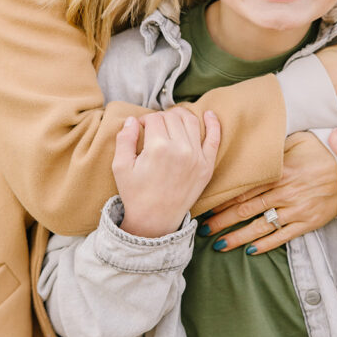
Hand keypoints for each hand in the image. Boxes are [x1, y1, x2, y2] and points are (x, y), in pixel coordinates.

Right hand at [113, 109, 220, 237]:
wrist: (155, 221)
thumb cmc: (135, 194)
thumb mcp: (121, 166)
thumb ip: (124, 138)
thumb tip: (133, 119)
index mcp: (158, 148)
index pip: (154, 118)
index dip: (145, 120)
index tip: (141, 128)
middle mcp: (181, 149)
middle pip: (172, 117)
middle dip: (161, 118)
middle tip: (154, 128)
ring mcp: (197, 157)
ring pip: (191, 121)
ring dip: (180, 116)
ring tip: (171, 121)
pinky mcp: (207, 166)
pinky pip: (214, 138)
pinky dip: (214, 123)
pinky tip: (208, 114)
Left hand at [199, 132, 336, 253]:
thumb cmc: (321, 151)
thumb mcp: (296, 140)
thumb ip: (273, 148)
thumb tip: (249, 145)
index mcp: (278, 173)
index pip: (244, 189)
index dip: (223, 199)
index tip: (206, 206)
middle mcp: (284, 193)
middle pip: (246, 210)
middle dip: (222, 221)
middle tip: (204, 228)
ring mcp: (296, 210)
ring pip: (261, 227)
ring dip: (238, 237)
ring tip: (219, 244)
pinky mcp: (307, 223)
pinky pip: (282, 237)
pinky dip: (265, 245)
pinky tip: (250, 251)